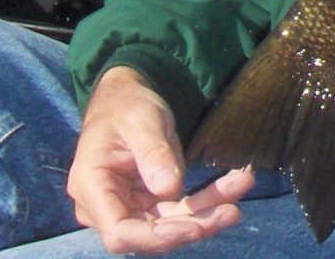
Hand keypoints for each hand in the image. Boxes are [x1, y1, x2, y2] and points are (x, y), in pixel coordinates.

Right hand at [67, 66, 254, 253]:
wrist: (127, 96)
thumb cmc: (126, 105)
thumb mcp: (140, 121)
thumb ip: (152, 153)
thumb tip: (170, 189)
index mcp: (92, 189)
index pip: (120, 232)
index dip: (156, 237)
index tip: (193, 226)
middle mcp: (108, 207)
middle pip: (152, 233)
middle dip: (194, 224)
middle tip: (232, 211)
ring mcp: (131, 207)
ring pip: (172, 222)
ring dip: (208, 209)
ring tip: (243, 184)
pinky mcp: (152, 201)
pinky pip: (181, 207)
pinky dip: (208, 198)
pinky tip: (236, 182)